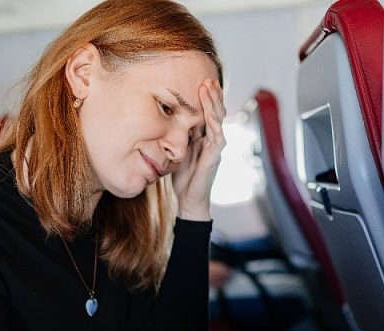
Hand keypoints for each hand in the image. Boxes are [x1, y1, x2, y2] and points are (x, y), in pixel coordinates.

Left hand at [172, 79, 225, 220]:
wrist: (188, 199)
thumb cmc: (183, 176)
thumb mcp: (177, 148)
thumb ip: (178, 133)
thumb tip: (165, 115)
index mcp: (204, 136)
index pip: (208, 111)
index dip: (206, 96)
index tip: (201, 79)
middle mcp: (212, 139)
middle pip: (216, 111)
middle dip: (212, 94)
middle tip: (207, 78)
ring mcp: (215, 148)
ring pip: (218, 120)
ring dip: (214, 103)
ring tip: (209, 88)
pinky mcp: (215, 158)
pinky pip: (217, 137)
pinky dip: (214, 124)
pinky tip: (210, 113)